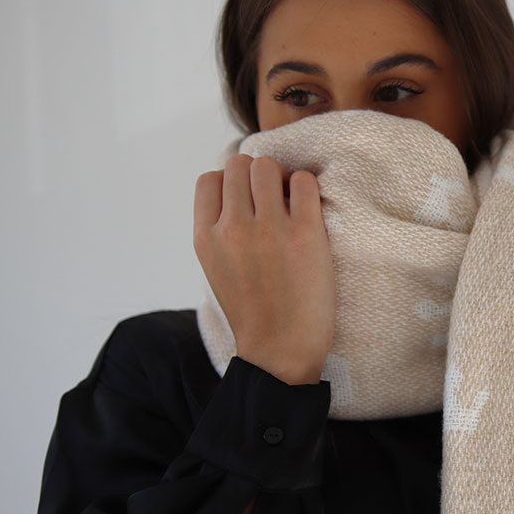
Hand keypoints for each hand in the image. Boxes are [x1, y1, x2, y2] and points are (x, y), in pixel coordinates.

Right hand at [193, 154, 335, 384]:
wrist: (280, 348)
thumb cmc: (253, 309)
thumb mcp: (216, 267)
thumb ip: (218, 229)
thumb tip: (235, 188)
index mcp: (206, 238)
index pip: (210, 178)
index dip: (231, 182)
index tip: (248, 201)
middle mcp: (232, 229)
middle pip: (240, 165)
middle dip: (257, 175)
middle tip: (273, 199)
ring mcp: (269, 230)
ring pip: (269, 166)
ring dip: (281, 177)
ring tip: (290, 203)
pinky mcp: (305, 234)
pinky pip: (304, 181)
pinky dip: (307, 187)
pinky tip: (308, 209)